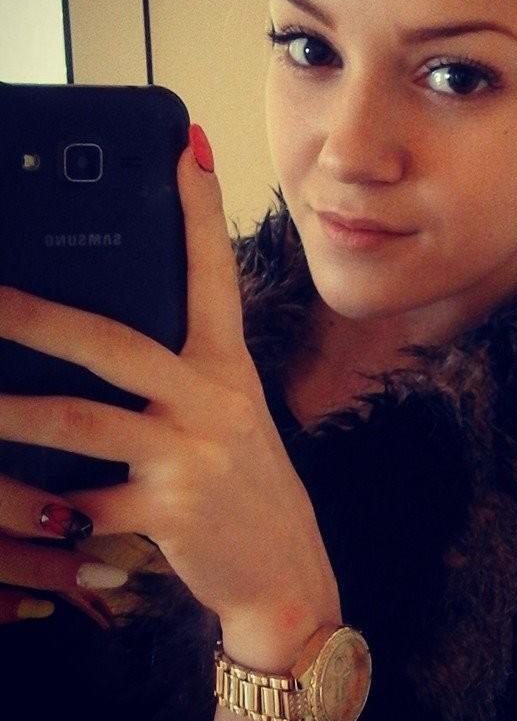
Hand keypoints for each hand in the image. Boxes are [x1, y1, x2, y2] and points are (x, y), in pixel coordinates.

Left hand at [0, 135, 341, 638]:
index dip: (200, 210)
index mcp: (228, 369)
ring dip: (7, 411)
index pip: (214, 275)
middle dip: (39, 315)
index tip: (183, 148)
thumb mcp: (227, 418)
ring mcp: (192, 455)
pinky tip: (6, 500)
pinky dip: (31, 504)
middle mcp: (214, 401)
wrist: (284, 572)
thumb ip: (178, 377)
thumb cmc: (246, 485)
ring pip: (80, 419)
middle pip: (115, 342)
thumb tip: (97, 341)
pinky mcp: (168, 512)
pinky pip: (77, 503)